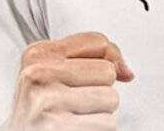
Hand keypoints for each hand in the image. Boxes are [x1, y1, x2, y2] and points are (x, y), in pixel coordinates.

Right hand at [1, 31, 135, 129]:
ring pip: (111, 98)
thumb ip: (90, 59)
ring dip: (100, 112)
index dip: (107, 61)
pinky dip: (98, 129)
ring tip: (76, 117)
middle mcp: (39, 74)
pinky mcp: (59, 126)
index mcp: (38, 54)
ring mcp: (48, 101)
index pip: (98, 42)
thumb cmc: (40, 110)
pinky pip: (107, 123)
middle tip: (75, 103)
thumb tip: (125, 70)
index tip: (92, 77)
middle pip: (108, 71)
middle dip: (100, 90)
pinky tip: (77, 129)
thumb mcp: (53, 74)